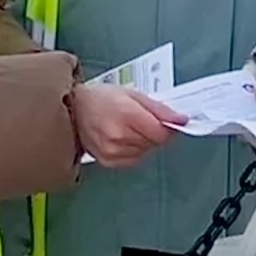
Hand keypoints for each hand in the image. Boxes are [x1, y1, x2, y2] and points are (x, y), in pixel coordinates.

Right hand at [70, 84, 184, 169]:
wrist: (74, 109)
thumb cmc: (101, 98)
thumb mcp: (133, 94)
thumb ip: (159, 109)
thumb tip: (181, 120)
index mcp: (127, 114)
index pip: (162, 133)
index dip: (168, 127)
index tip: (168, 122)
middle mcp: (119, 136)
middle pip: (154, 142)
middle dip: (153, 132)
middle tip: (140, 119)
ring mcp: (112, 151)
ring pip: (145, 151)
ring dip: (143, 141)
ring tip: (128, 127)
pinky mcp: (108, 161)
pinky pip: (134, 159)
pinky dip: (133, 150)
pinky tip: (122, 138)